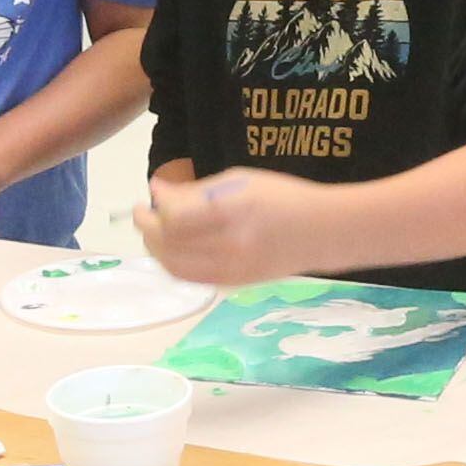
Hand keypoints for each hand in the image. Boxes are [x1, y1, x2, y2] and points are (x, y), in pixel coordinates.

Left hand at [133, 169, 321, 287]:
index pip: (175, 219)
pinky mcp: (232, 284)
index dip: (154, 209)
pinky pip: (189, 277)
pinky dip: (172, 262)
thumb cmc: (281, 197)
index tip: (150, 195)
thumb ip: (195, 190)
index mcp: (232, 213)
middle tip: (143, 213)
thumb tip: (156, 192)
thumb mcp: (238, 182)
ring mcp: (231, 270)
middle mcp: (229, 246)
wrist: (322, 233)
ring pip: (174, 266)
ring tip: (155, 230)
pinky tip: (172, 248)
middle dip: (148, 228)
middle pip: (169, 245)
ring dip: (155, 248)